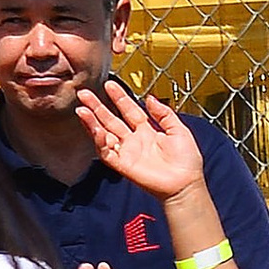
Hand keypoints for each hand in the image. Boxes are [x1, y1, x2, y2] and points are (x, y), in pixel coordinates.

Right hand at [73, 82, 210, 199]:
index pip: (129, 109)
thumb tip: (149, 98)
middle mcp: (134, 140)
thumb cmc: (186, 161)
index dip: (119, 97)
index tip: (109, 85)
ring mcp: (127, 152)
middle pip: (111, 120)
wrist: (185, 183)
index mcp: (147, 130)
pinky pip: (106, 152)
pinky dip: (100, 142)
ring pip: (104, 134)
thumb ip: (164, 113)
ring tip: (82, 110)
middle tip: (85, 94)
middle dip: (97, 107)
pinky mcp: (122, 165)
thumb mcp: (179, 130)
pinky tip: (97, 130)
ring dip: (92, 123)